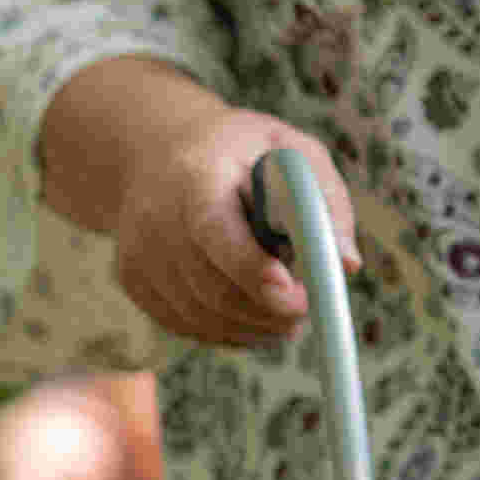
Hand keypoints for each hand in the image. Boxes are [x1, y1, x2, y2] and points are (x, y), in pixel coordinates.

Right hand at [110, 101, 355, 347]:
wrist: (158, 151)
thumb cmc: (240, 151)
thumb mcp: (289, 149)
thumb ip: (324, 199)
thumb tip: (347, 264)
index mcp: (196, 174)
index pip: (216, 231)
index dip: (253, 269)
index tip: (298, 297)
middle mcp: (155, 216)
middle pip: (211, 285)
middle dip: (268, 310)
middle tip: (309, 311)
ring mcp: (138, 251)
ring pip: (201, 314)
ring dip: (253, 327)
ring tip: (288, 317)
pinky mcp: (132, 279)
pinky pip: (185, 323)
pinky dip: (226, 331)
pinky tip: (253, 316)